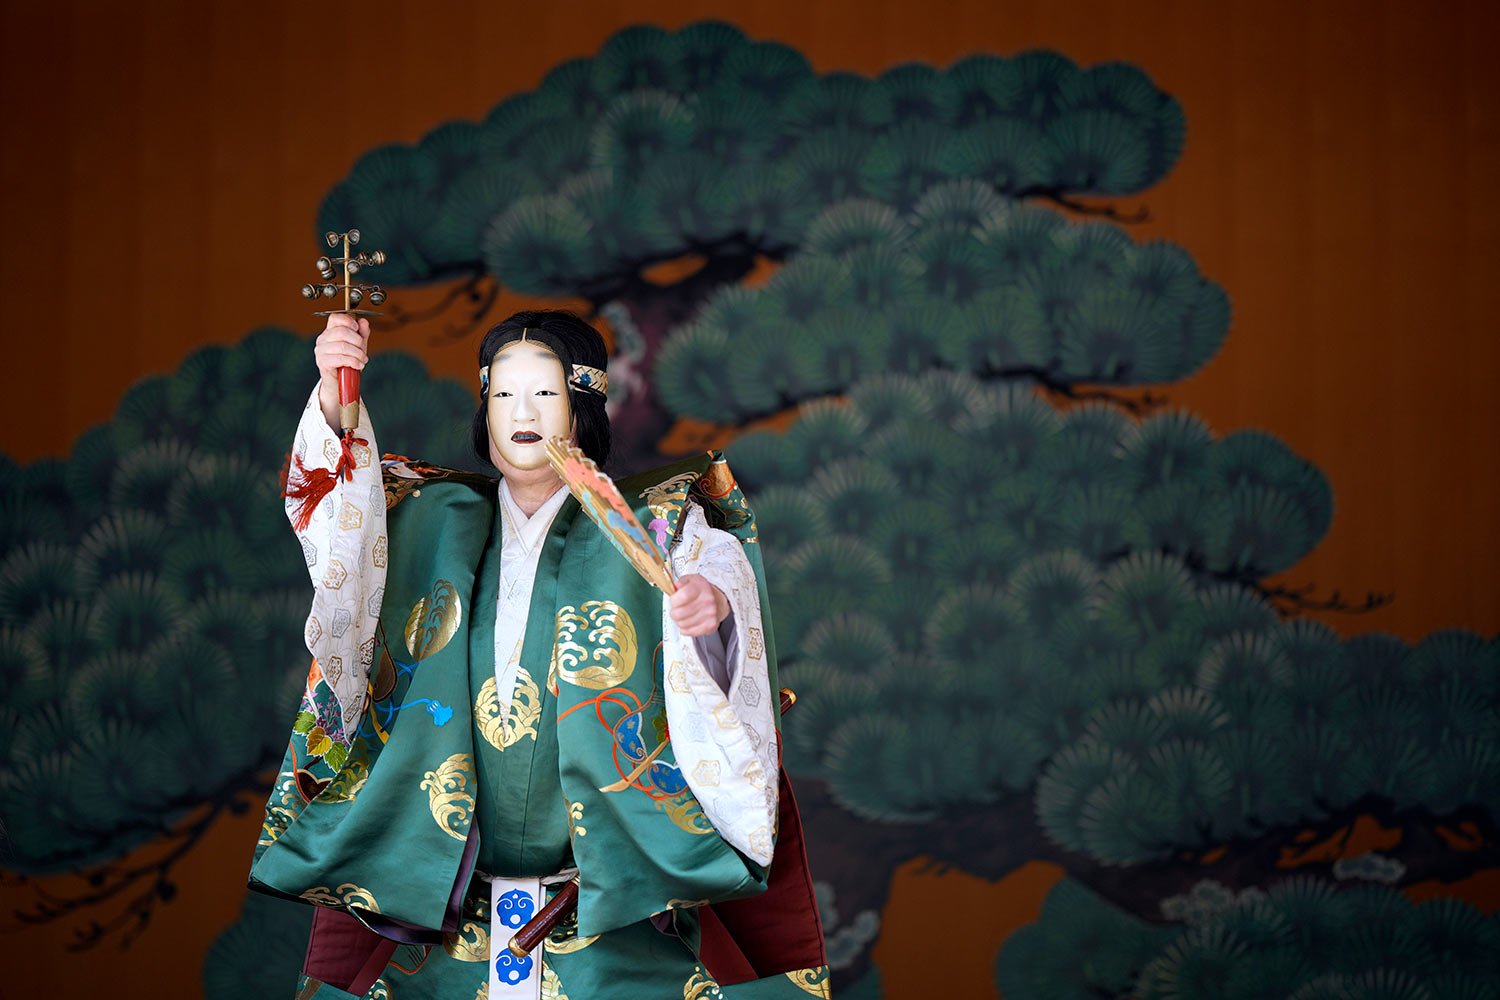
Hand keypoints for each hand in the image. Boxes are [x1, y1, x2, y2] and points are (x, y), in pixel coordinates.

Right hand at [314, 313, 369, 430]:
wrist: (341, 382)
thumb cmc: (348, 362)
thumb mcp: (358, 345)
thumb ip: (362, 333)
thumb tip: (363, 322)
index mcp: (330, 332)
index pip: (335, 318)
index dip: (348, 321)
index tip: (357, 329)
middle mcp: (322, 339)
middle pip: (341, 332)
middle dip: (357, 341)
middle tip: (363, 350)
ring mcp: (320, 351)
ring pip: (343, 346)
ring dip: (358, 354)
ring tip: (362, 360)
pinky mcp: (322, 362)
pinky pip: (340, 358)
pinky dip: (353, 362)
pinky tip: (358, 365)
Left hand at [669, 574, 728, 637]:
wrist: (718, 600)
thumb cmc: (701, 591)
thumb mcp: (690, 580)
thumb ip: (680, 582)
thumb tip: (675, 587)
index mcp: (701, 587)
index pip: (683, 596)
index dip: (674, 600)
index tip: (673, 600)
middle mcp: (707, 600)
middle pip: (679, 613)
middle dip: (673, 612)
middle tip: (676, 610)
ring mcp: (710, 614)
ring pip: (682, 624)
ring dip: (679, 621)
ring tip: (683, 616)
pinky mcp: (710, 626)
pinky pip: (689, 632)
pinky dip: (685, 629)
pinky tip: (688, 622)